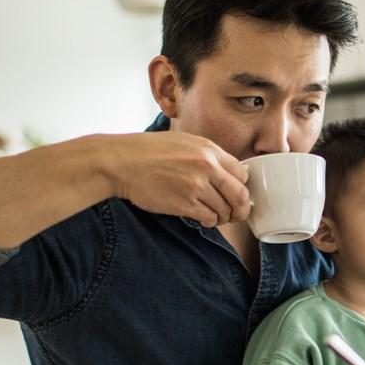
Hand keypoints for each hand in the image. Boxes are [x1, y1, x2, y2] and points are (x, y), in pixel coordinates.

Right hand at [109, 132, 249, 226]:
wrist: (122, 162)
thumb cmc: (148, 151)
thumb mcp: (184, 142)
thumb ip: (207, 156)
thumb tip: (226, 173)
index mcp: (209, 150)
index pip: (242, 174)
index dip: (242, 187)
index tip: (237, 195)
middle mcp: (207, 167)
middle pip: (240, 195)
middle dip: (241, 209)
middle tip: (236, 214)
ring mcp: (196, 186)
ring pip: (225, 210)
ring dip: (223, 217)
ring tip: (215, 217)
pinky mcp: (184, 203)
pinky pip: (208, 218)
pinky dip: (209, 222)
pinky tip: (203, 219)